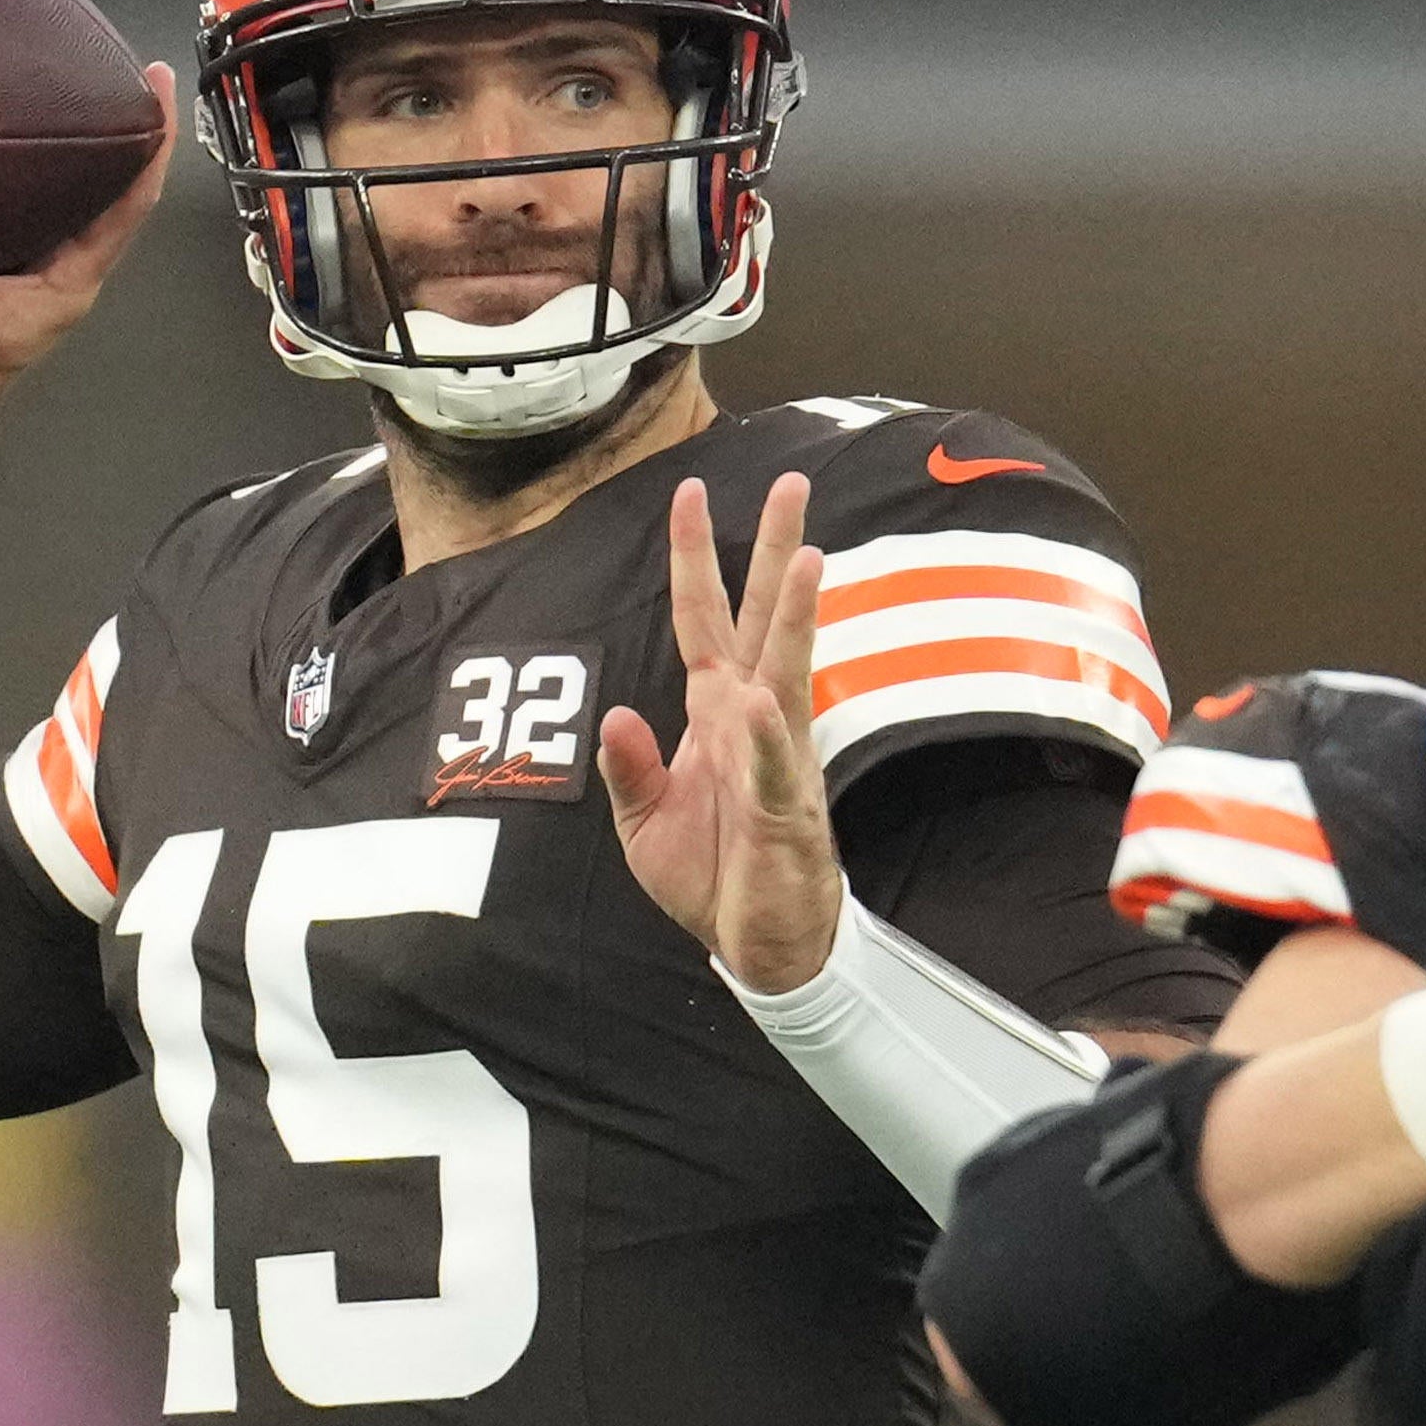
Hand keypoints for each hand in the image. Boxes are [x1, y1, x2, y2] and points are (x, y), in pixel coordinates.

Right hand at [0, 72, 178, 442]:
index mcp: (65, 282)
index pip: (128, 205)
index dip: (151, 146)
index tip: (158, 88)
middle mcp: (47, 262)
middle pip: (97, 185)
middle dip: (111, 127)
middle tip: (111, 62)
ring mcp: (8, 252)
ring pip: (46, 183)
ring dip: (53, 135)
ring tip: (51, 73)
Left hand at [599, 477, 838, 989]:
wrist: (754, 942)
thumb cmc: (710, 875)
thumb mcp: (643, 821)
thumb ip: (628, 767)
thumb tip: (617, 715)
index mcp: (714, 709)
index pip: (704, 615)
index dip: (694, 555)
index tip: (691, 489)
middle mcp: (752, 717)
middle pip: (765, 618)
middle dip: (776, 550)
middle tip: (795, 483)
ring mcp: (776, 757)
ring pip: (787, 673)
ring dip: (797, 618)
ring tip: (809, 559)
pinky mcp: (786, 809)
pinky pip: (772, 767)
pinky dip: (765, 739)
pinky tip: (762, 704)